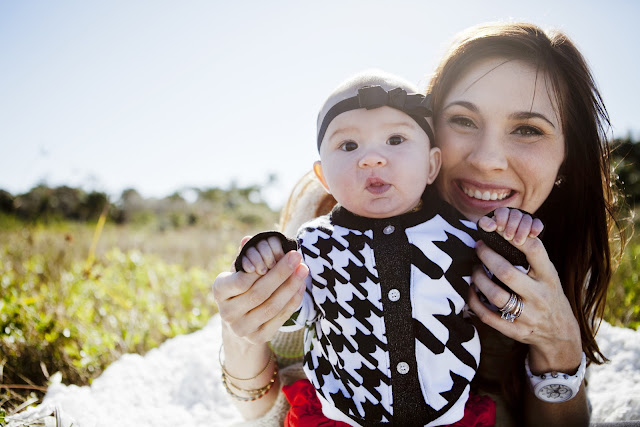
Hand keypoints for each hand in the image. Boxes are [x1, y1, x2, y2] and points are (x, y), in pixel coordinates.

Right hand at [213, 238, 307, 344]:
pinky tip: (301, 286)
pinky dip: (293, 301)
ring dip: (290, 287)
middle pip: (258, 293)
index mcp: (219, 291)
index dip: (261, 268)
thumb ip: (246, 257)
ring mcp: (242, 328)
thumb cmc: (241, 288)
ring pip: (271, 306)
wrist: (239, 322)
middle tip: (297, 257)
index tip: (280, 253)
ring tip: (303, 270)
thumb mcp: (239, 271)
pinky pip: (280, 318)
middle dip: (281, 273)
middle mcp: (227, 313)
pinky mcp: (258, 337)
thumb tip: (248, 239)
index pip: (240, 281)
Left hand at [468, 235, 582, 373]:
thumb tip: (504, 232)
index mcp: (548, 277)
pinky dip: (475, 301)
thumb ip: (532, 258)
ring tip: (475, 270)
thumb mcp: (548, 275)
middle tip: (478, 246)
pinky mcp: (515, 331)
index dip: (514, 237)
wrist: (559, 333)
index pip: (534, 251)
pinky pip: (487, 315)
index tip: (498, 230)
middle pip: (506, 272)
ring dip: (478, 279)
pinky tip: (472, 290)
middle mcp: (539, 296)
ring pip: (494, 294)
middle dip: (487, 256)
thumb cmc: (547, 294)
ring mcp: (527, 315)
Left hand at [478, 207, 543, 245]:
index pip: (502, 211)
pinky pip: (538, 223)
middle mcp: (514, 215)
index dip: (501, 218)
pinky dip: (536, 227)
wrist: (507, 259)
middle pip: (516, 214)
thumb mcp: (487, 233)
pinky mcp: (535, 227)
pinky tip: (532, 235)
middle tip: (507, 237)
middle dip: (512, 225)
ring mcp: (525, 220)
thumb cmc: (493, 243)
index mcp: (501, 214)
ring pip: (527, 218)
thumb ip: (485, 225)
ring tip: (517, 241)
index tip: (499, 228)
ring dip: (522, 229)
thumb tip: (491, 225)